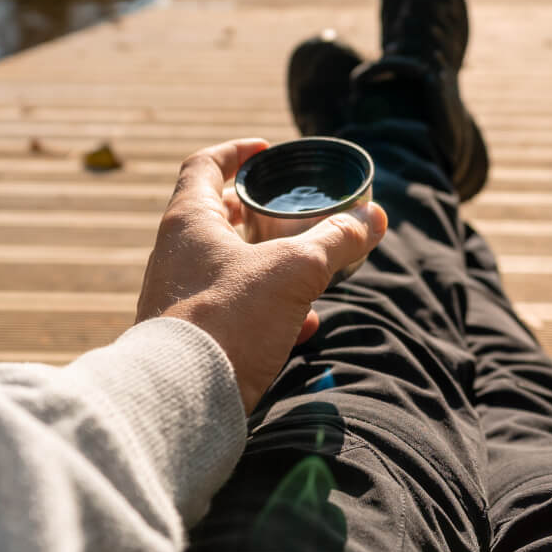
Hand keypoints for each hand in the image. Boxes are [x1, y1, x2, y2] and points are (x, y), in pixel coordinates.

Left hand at [135, 138, 386, 411]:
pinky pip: (234, 312)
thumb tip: (373, 216)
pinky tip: (305, 325)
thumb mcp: (294, 271)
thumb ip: (336, 240)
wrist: (183, 400)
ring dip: (271, 263)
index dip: (238, 152)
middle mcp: (177, 255)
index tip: (267, 151)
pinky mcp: (193, 339)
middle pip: (219, 217)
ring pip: (230, 266)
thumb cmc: (229, 321)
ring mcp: (182, 298)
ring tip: (311, 268)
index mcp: (190, 222)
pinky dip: (269, 310)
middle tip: (297, 212)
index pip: (205, 166)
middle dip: (263, 213)